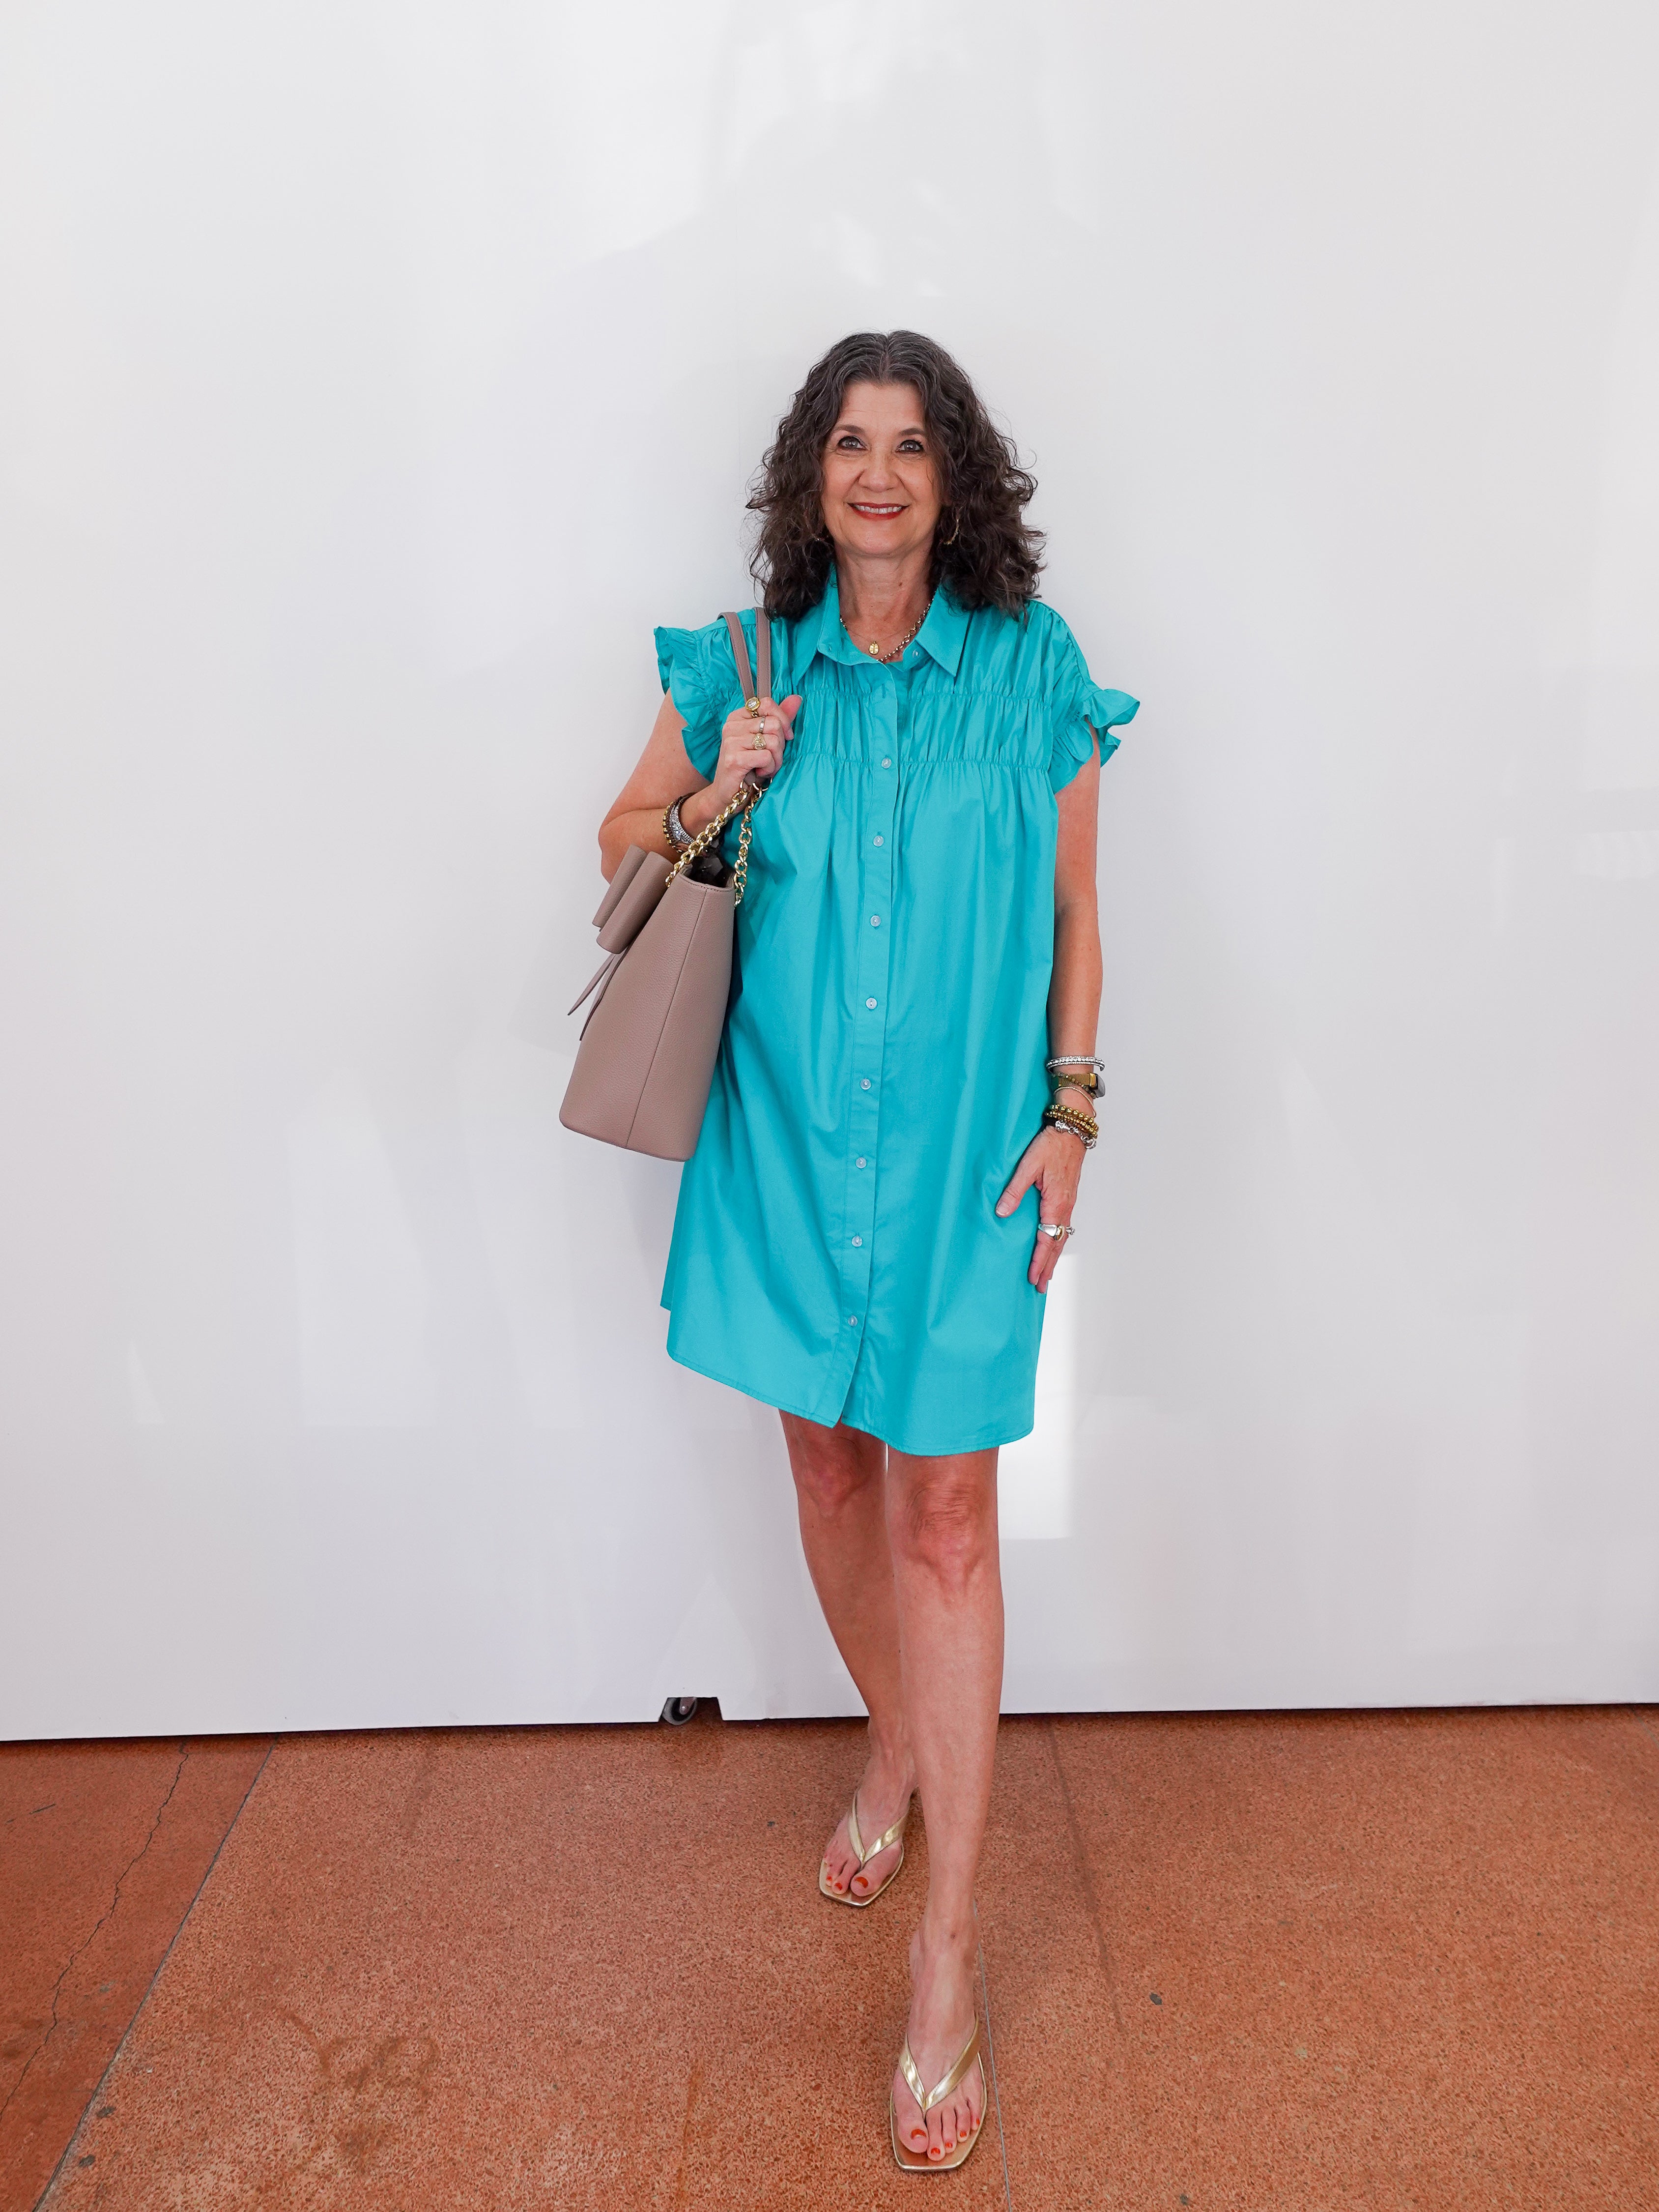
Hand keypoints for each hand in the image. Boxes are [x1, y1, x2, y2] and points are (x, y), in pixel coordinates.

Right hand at [705, 693, 801, 813]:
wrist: (728, 795)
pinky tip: (759, 773)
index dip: (783, 720)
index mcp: (738, 716)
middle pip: (774, 724)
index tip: (784, 736)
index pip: (768, 704)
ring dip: (776, 759)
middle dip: (780, 745)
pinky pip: (767, 756)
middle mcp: (732, 725)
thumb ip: (780, 719)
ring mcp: (731, 742)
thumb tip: (797, 698)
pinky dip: (769, 768)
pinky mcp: (734, 759)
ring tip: (765, 766)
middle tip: (770, 757)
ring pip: (773, 741)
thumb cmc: (749, 767)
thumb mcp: (766, 741)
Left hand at [995, 1126, 1084, 1291]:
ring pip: (1061, 1238)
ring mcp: (1068, 1204)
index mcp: (1055, 1203)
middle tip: (1040, 1287)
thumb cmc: (1051, 1145)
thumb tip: (1001, 1212)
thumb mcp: (1028, 1165)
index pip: (1046, 1239)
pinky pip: (1063, 1228)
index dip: (1038, 1260)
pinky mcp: (1068, 1198)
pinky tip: (1053, 1247)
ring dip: (1054, 1258)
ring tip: (1047, 1275)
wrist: (1072, 1130)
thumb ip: (1014, 1190)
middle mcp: (1065, 1208)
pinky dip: (1058, 1243)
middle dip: (1048, 1267)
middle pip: (1056, 1245)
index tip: (1032, 1277)